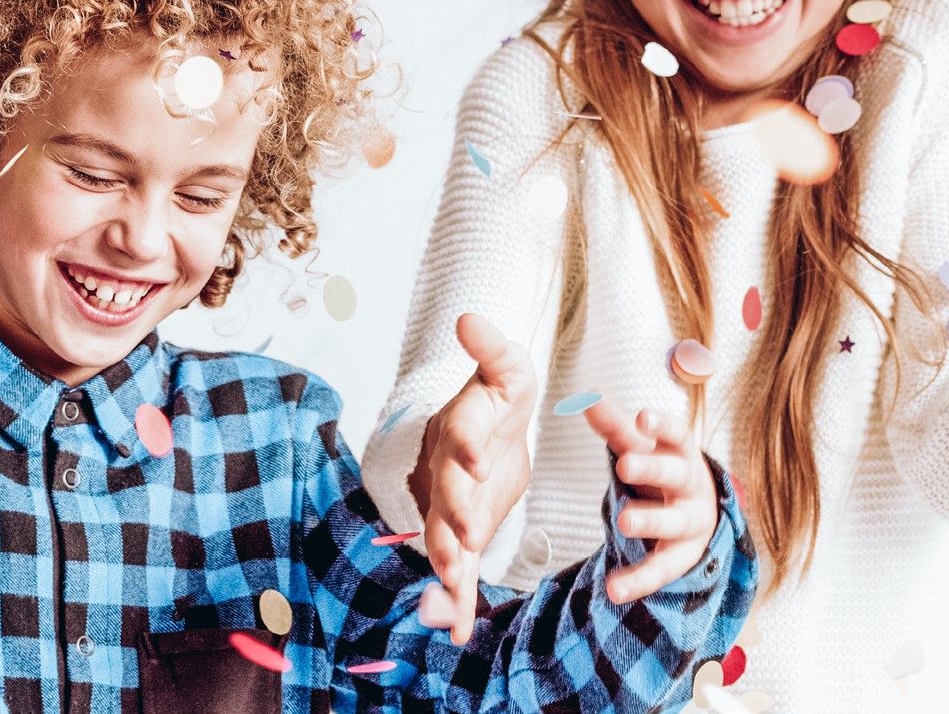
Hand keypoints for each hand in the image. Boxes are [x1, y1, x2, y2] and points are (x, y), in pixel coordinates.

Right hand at [409, 314, 536, 645]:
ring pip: (440, 541)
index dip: (467, 451)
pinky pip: (457, 570)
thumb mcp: (507, 370)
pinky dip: (455, 601)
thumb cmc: (498, 397)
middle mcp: (448, 473)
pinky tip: (456, 631)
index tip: (477, 464)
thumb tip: (468, 317)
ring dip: (445, 568)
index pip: (462, 439)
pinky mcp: (464, 533)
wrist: (484, 431)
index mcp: (464, 432)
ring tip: (449, 598)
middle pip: (444, 498)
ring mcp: (450, 507)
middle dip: (450, 521)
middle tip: (460, 543)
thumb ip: (493, 350)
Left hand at [580, 399, 721, 603]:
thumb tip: (585, 398)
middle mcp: (691, 487)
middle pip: (676, 475)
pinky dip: (639, 580)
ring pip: (674, 522)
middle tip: (623, 463)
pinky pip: (661, 569)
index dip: (661, 425)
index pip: (678, 435)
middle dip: (652, 469)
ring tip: (623, 522)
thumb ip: (615, 427)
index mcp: (682, 454)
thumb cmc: (662, 470)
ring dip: (651, 520)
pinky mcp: (680, 556)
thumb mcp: (642, 447)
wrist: (696, 514)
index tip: (641, 417)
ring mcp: (690, 523)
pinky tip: (615, 590)